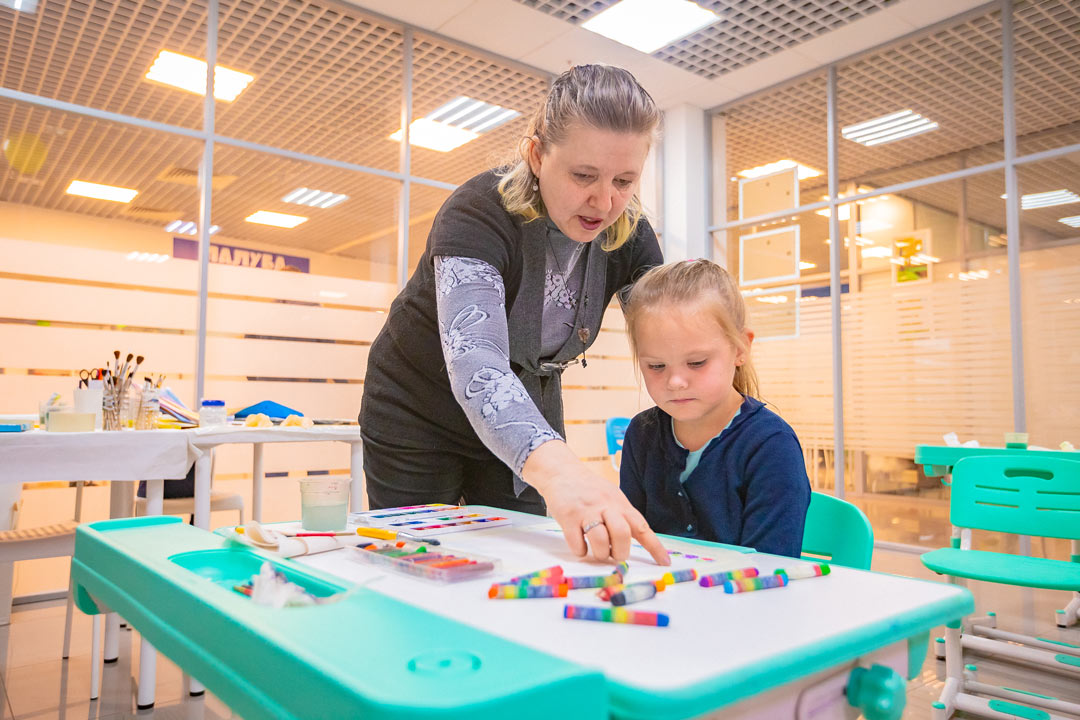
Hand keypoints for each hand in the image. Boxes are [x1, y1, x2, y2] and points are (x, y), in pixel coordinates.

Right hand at [522, 440, 669, 565]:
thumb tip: (633, 541)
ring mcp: (586, 511)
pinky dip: (581, 551)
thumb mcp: (610, 496)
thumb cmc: (588, 488)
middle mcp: (605, 505)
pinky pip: (578, 544)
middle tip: (615, 555)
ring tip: (598, 552)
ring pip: (600, 541)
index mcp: (620, 503)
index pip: (642, 527)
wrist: (561, 471)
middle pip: (622, 534)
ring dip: (601, 554)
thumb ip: (621, 516)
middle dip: (620, 552)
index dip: (655, 547)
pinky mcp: (568, 517)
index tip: (664, 562)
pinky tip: (581, 546)